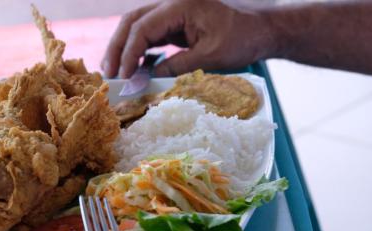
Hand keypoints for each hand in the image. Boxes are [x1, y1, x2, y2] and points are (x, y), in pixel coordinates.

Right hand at [101, 0, 278, 77]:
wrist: (262, 30)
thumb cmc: (243, 39)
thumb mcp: (209, 57)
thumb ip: (176, 67)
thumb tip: (144, 81)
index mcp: (182, 4)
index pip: (143, 27)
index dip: (129, 53)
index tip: (123, 76)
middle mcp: (173, 3)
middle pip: (132, 21)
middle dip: (118, 48)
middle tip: (108, 74)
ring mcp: (173, 12)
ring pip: (137, 26)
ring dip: (124, 48)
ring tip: (115, 73)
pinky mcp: (176, 22)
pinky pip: (150, 34)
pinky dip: (139, 50)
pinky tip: (134, 69)